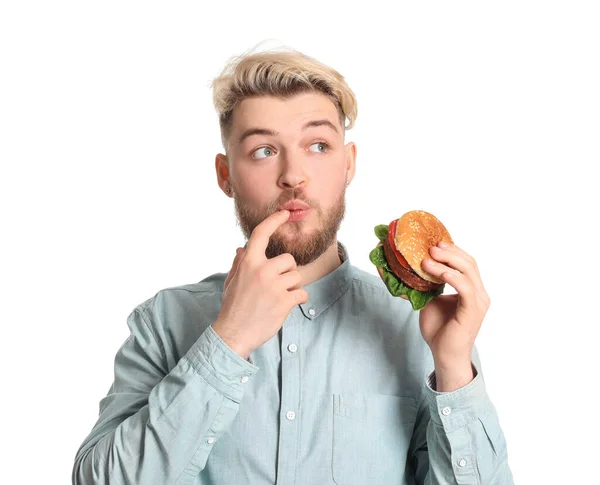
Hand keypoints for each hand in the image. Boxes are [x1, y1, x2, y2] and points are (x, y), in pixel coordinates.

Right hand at [212, 210, 308, 358]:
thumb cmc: (232, 307)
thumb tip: (241, 248)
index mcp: (248, 263)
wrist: (234, 334)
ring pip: (297, 277)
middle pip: (289, 260)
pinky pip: (302, 294)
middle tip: (276, 286)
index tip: (284, 213)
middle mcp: (261, 271)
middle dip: (287, 272)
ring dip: (292, 288)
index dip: (274, 221)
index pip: (261, 234)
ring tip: (279, 298)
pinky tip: (286, 307)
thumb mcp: (231, 282)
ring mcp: (274, 286)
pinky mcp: (284, 302)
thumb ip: (239, 263)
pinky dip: (298, 300)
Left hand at [418, 241, 489, 390]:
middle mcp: (479, 293)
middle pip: (469, 262)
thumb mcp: (429, 301)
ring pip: (468, 270)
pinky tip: (436, 271)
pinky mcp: (473, 310)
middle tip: (430, 246)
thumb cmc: (439, 330)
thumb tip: (407, 269)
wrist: (445, 355)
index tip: (434, 243)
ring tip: (427, 257)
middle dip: (449, 251)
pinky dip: (450, 276)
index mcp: (472, 290)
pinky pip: (464, 287)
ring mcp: (478, 301)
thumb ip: (426, 285)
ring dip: (447, 261)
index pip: (466, 262)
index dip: (452, 250)